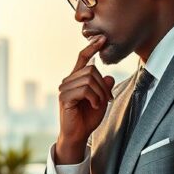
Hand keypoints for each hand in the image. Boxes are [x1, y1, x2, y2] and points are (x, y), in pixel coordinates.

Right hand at [56, 36, 115, 163]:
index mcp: (76, 79)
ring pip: (90, 80)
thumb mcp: (101, 100)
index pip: (82, 58)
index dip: (91, 47)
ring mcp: (65, 89)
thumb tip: (109, 76)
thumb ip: (104, 88)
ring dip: (100, 93)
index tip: (101, 39)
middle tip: (107, 98)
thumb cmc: (87, 118)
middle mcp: (68, 81)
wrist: (78, 135)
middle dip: (104, 85)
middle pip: (92, 70)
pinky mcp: (64, 98)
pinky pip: (85, 90)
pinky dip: (94, 98)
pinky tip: (94, 106)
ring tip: (99, 104)